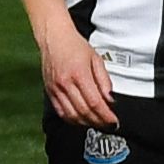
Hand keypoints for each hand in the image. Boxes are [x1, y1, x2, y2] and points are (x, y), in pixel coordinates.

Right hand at [34, 15, 119, 129]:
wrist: (53, 37)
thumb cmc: (74, 45)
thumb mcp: (96, 59)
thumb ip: (104, 80)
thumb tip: (110, 99)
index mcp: (79, 74)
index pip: (95, 102)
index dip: (106, 116)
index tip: (114, 121)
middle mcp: (65, 83)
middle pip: (84, 112)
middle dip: (99, 122)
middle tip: (108, 126)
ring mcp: (56, 89)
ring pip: (72, 115)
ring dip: (86, 123)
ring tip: (97, 123)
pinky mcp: (50, 92)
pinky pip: (61, 112)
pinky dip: (72, 119)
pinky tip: (81, 119)